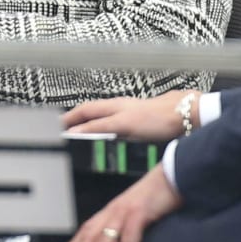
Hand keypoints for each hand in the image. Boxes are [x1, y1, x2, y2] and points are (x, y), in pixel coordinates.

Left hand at [60, 166, 181, 241]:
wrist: (173, 175)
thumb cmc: (156, 196)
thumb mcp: (135, 212)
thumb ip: (125, 226)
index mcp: (111, 211)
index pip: (86, 229)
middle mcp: (113, 211)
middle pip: (90, 238)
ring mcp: (124, 211)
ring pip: (105, 241)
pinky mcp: (139, 213)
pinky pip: (130, 239)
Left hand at [61, 91, 193, 142]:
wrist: (187, 111)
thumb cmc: (172, 118)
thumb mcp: (147, 124)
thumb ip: (133, 128)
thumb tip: (124, 136)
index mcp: (125, 105)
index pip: (94, 108)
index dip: (78, 113)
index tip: (64, 121)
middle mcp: (121, 105)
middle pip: (87, 107)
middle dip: (69, 116)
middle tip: (53, 126)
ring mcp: (122, 112)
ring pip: (89, 113)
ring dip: (71, 121)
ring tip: (57, 131)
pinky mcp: (126, 122)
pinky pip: (99, 125)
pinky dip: (84, 130)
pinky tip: (75, 135)